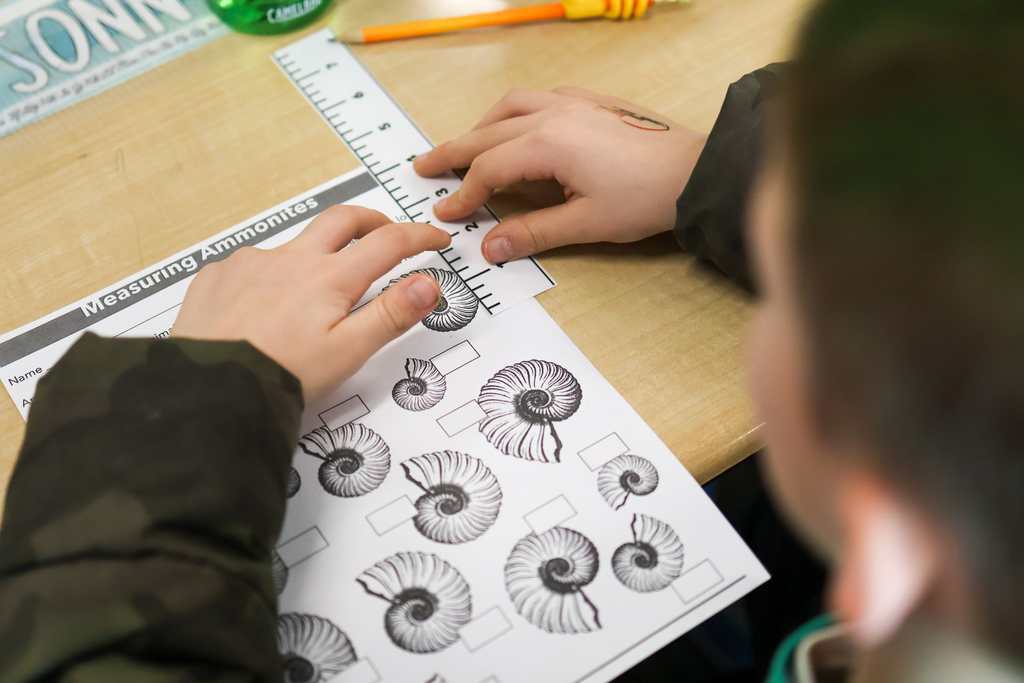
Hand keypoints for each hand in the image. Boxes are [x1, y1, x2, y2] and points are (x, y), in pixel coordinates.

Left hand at [172, 206, 450, 399]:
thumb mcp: (347, 353)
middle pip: (343, 220)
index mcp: (329, 279)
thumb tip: (428, 284)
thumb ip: (391, 315)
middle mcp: (291, 259)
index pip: (388, 243)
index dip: (419, 236)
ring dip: (317, 254)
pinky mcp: (220, 276)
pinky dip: (270, 276)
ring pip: (295, 244)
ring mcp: (252, 263)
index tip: (436, 239)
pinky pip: (253, 264)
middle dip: (373, 221)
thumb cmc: (277, 375)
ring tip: (317, 291)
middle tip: (388, 233)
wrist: (208, 388)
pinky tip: (265, 307)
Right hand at [414, 87, 706, 263]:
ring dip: (482, 127)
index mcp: (548, 144)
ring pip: (510, 107)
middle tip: (425, 167)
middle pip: (487, 133)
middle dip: (453, 152)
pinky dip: (514, 112)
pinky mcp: (591, 102)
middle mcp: (554, 114)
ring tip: (466, 146)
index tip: (447, 213)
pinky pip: (539, 97)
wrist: (695, 171)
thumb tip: (490, 246)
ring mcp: (573, 103)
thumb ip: (533, 233)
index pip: (489, 169)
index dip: (464, 194)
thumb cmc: (647, 197)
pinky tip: (516, 125)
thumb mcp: (586, 223)